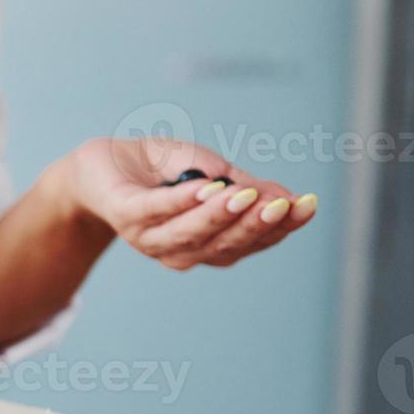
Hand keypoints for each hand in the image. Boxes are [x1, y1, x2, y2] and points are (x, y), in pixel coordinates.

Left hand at [65, 138, 317, 270]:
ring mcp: (149, 237)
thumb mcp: (215, 174)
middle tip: (281, 204)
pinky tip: (203, 188)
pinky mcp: (125, 213)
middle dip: (254, 225)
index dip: (280, 227)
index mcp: (206, 244)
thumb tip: (291, 200)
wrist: (105, 163)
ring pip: (189, 234)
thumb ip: (248, 189)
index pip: (249, 242)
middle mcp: (179, 250)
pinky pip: (155, 210)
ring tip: (243, 195)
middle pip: (223, 245)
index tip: (309, 205)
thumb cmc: (164, 170)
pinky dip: (179, 201)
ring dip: (218, 215)